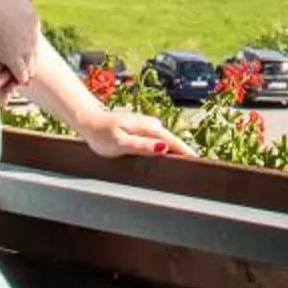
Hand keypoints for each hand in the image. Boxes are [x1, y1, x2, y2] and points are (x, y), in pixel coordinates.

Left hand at [78, 105, 192, 159]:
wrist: (89, 121)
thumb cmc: (102, 134)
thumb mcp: (121, 143)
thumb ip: (143, 146)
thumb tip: (165, 147)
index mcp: (149, 128)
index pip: (174, 142)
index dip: (186, 152)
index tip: (199, 162)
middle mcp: (151, 124)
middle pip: (172, 140)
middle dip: (184, 151)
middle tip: (196, 167)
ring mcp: (147, 125)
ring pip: (166, 139)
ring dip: (175, 149)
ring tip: (184, 162)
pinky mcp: (141, 128)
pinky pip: (158, 139)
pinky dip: (165, 146)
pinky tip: (165, 154)